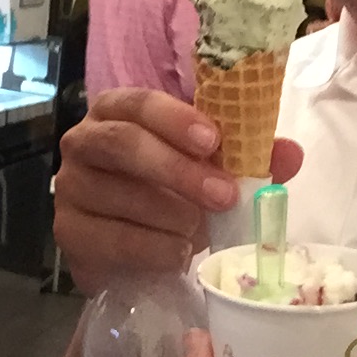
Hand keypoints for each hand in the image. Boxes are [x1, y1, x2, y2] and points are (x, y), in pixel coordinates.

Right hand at [53, 88, 301, 294]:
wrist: (131, 249)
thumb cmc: (170, 194)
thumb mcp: (210, 171)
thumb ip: (248, 158)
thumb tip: (290, 153)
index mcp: (116, 111)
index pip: (137, 102)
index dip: (173, 118)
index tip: (213, 140)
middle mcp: (84, 141)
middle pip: (121, 143)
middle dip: (176, 169)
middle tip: (224, 195)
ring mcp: (70, 186)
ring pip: (116, 194)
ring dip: (169, 214)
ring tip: (201, 231)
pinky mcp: (67, 231)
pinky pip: (109, 238)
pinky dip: (151, 247)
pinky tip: (177, 254)